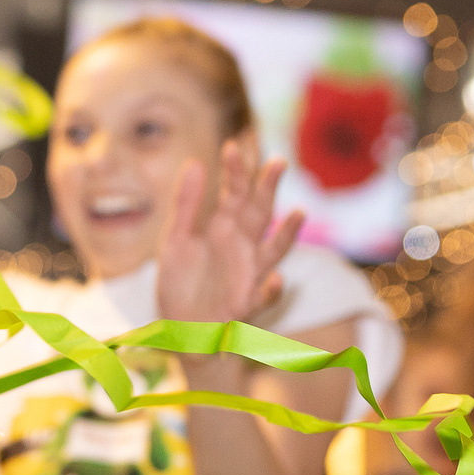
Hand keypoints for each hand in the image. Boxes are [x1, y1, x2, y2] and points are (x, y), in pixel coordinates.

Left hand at [152, 140, 303, 327]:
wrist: (177, 329)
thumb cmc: (180, 283)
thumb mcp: (175, 240)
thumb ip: (185, 205)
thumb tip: (194, 162)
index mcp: (223, 229)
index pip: (235, 193)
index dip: (235, 171)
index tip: (231, 146)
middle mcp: (241, 247)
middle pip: (260, 213)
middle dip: (268, 189)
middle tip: (278, 162)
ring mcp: (247, 274)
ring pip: (273, 251)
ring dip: (287, 234)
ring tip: (298, 215)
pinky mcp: (245, 304)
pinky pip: (263, 297)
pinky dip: (272, 290)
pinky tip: (276, 280)